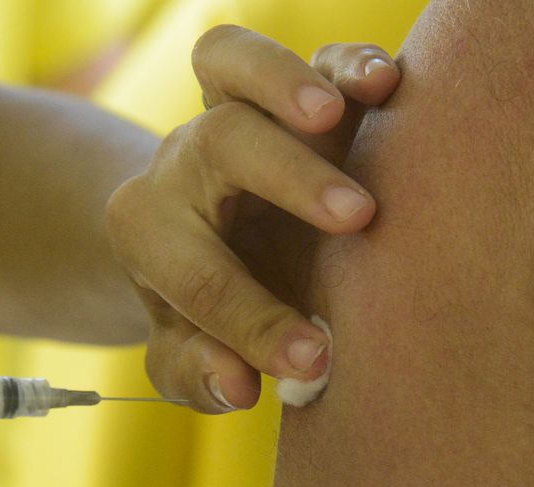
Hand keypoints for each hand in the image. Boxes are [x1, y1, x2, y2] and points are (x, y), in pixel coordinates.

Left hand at [106, 26, 400, 410]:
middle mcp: (182, 164)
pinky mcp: (282, 89)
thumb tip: (238, 385)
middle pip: (218, 144)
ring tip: (338, 113)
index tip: (313, 361)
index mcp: (147, 233)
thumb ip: (199, 374)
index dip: (254, 323)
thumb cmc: (199, 308)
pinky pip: (297, 55)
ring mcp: (228, 115)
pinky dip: (341, 61)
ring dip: (286, 82)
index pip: (198, 277)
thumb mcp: (185, 354)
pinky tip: (386, 84)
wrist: (202, 240)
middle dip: (288, 179)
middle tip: (358, 219)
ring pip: (229, 64)